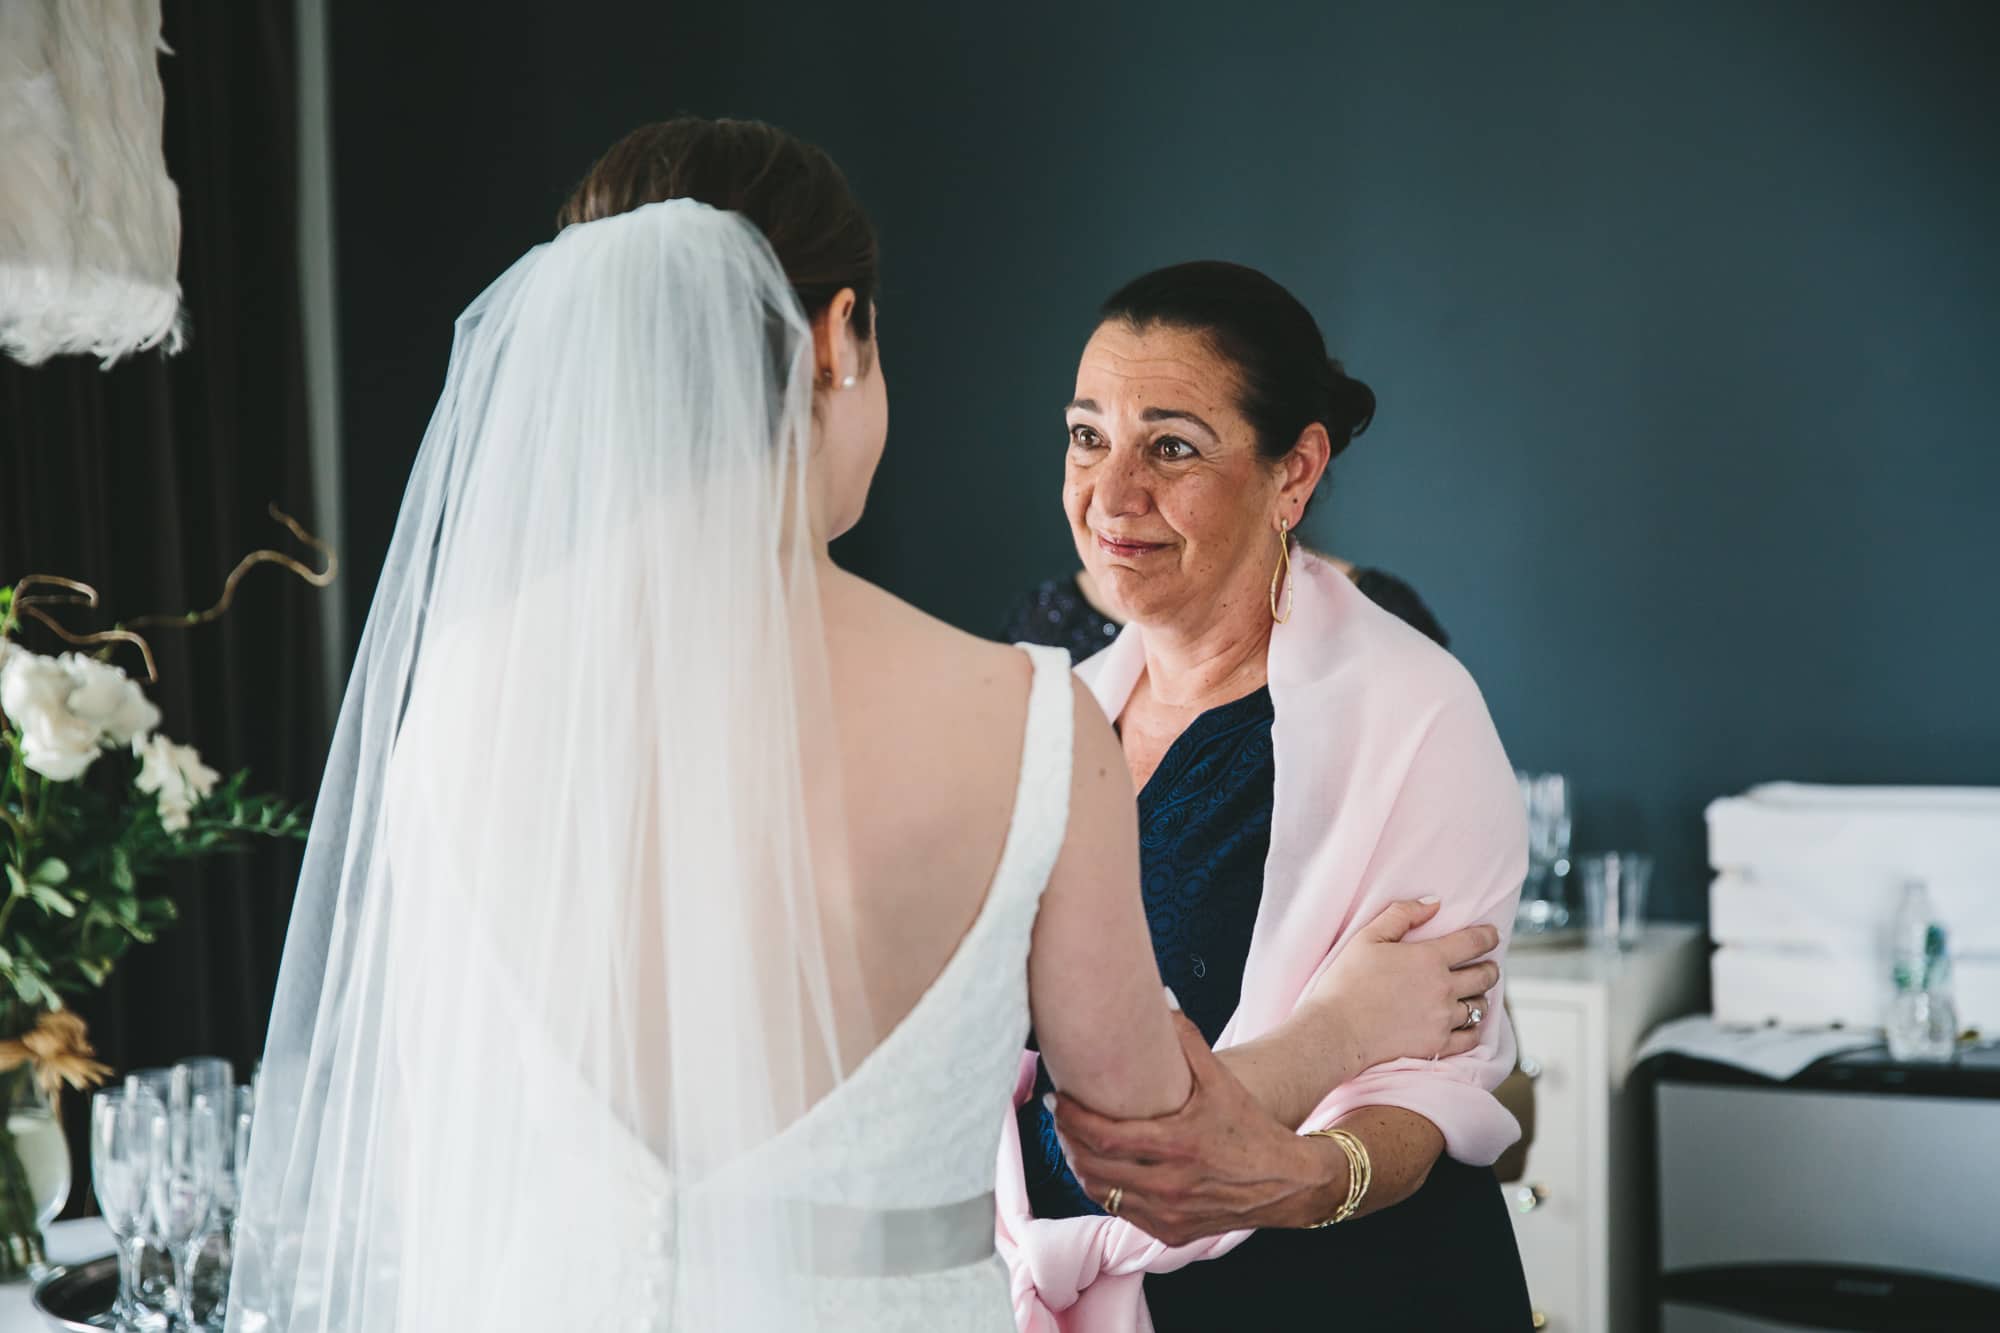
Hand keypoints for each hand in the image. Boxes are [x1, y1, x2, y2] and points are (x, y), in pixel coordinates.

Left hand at [1051, 1013, 1342, 1245]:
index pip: (1104, 1136)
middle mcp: (1168, 1185)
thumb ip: (1189, 1040)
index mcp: (1178, 1145)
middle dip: (1067, 1139)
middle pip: (1092, 1166)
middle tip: (1059, 1115)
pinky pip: (1120, 1212)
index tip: (1058, 1099)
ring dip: (1079, 1165)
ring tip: (1072, 1140)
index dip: (1072, 1118)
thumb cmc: (1250, 1128)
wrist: (1285, 1183)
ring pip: (1101, 1193)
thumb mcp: (1222, 1081)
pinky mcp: (1170, 1232)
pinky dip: (1103, 1189)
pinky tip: (1099, 1168)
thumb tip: (1163, 998)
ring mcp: (1167, 1213)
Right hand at [1304, 898, 1499, 1066]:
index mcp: (1429, 958)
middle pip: (1485, 975)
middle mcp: (1444, 988)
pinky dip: (1474, 1028)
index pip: (1474, 942)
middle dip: (1489, 967)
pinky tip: (1467, 1023)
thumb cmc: (1347, 981)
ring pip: (1480, 1006)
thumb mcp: (1367, 937)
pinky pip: (1471, 1037)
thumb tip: (1434, 903)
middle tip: (1486, 966)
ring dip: (1480, 997)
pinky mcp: (1438, 1045)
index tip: (1493, 936)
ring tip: (1473, 994)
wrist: (1337, 1030)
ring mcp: (1443, 1019)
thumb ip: (1401, 914)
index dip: (1488, 936)